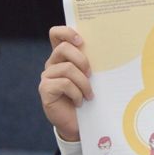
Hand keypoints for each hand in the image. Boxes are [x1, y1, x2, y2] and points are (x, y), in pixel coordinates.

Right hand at [38, 26, 92, 141]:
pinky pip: (64, 84)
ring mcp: (47, 76)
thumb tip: (108, 49)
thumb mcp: (92, 77)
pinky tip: (80, 102)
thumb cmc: (87, 96)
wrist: (79, 122)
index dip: (66, 32)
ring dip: (84, 83)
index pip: (56, 34)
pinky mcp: (45, 89)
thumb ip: (92, 62)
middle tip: (91, 74)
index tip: (81, 40)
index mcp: (63, 56)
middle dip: (82, 60)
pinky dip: (77, 93)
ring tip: (89, 94)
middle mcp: (53, 63)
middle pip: (64, 48)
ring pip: (68, 68)